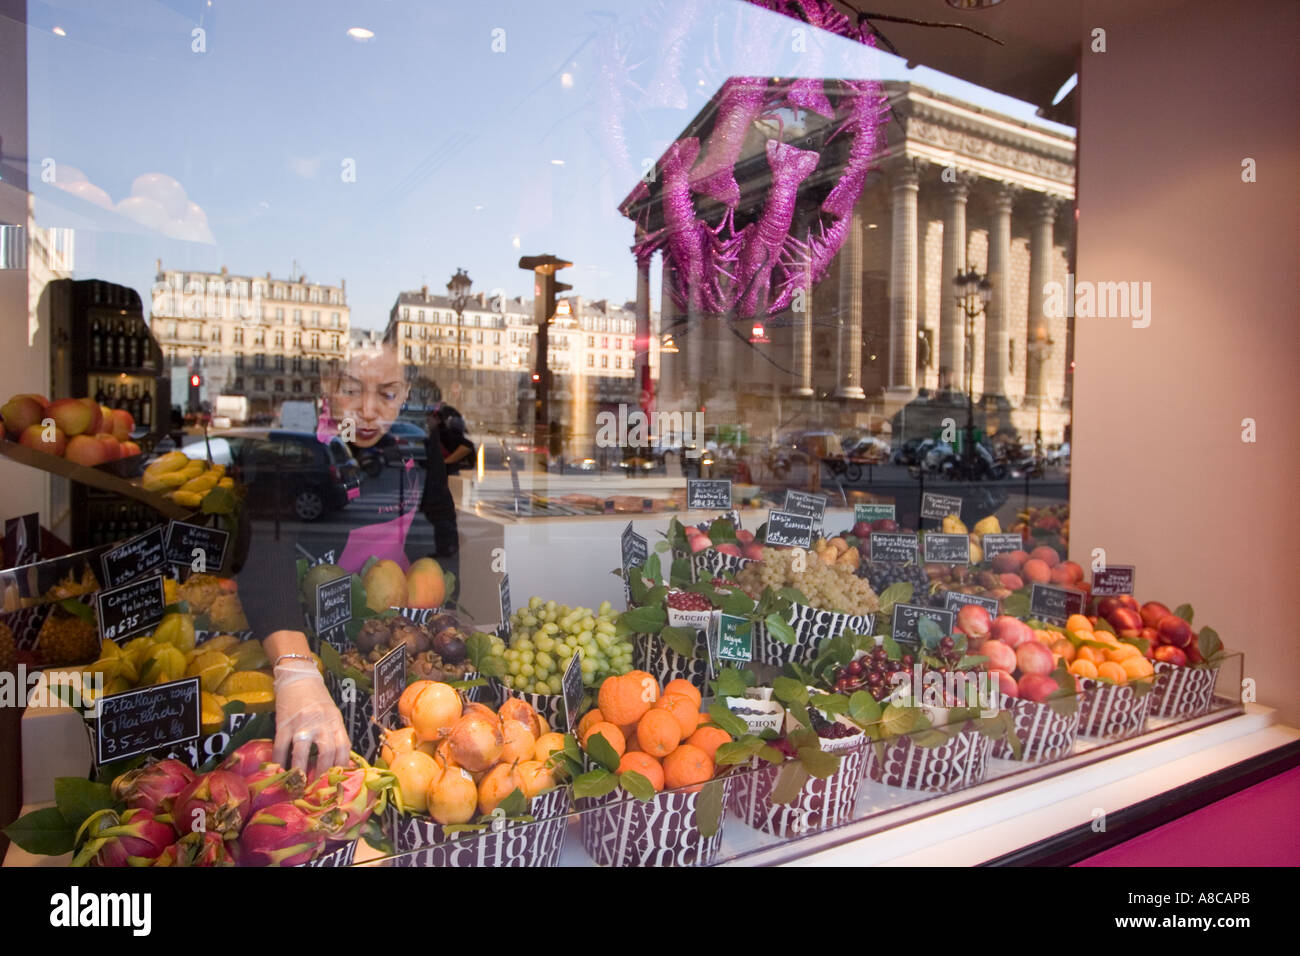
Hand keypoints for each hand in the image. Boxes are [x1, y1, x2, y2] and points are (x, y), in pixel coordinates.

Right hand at [272, 659, 349, 773]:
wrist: (298, 677)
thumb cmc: (317, 699)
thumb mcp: (332, 714)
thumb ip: (334, 734)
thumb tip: (338, 762)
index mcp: (335, 721)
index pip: (344, 746)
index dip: (342, 765)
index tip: (338, 781)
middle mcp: (321, 722)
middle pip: (326, 751)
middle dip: (322, 772)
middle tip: (317, 787)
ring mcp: (301, 723)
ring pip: (302, 751)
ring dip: (300, 769)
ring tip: (298, 783)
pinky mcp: (284, 723)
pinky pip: (281, 746)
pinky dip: (279, 760)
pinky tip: (279, 769)